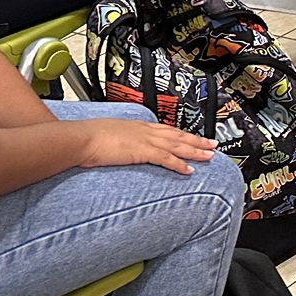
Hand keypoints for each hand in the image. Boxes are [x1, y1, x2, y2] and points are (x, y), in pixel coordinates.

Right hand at [75, 115, 218, 175]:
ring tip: (209, 156)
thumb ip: (119, 139)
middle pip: (178, 136)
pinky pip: (166, 159)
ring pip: (178, 146)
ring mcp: (146, 141)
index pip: (167, 130)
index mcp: (138, 126)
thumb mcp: (108, 134)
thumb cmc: (88, 137)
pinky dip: (179, 164)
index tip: (194, 137)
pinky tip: (189, 170)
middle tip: (213, 144)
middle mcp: (146, 131)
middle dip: (197, 141)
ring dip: (195, 151)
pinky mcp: (142, 152)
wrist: (82, 138)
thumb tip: (119, 145)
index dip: (182, 134)